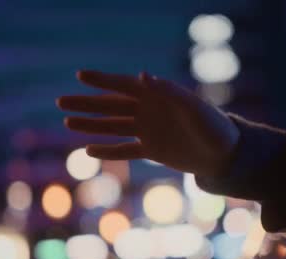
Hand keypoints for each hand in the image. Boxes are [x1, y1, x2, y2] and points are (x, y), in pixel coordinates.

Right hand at [56, 71, 239, 176]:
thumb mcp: (193, 108)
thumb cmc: (213, 127)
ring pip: (113, 126)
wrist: (225, 155)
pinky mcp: (152, 150)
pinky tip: (89, 151)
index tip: (80, 76)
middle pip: (111, 105)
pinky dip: (108, 150)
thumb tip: (140, 76)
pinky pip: (125, 150)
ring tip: (67, 122)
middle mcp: (149, 111)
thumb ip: (168, 92)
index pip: (123, 85)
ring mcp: (149, 130)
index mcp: (157, 96)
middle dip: (86, 103)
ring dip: (91, 125)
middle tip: (60, 102)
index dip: (102, 81)